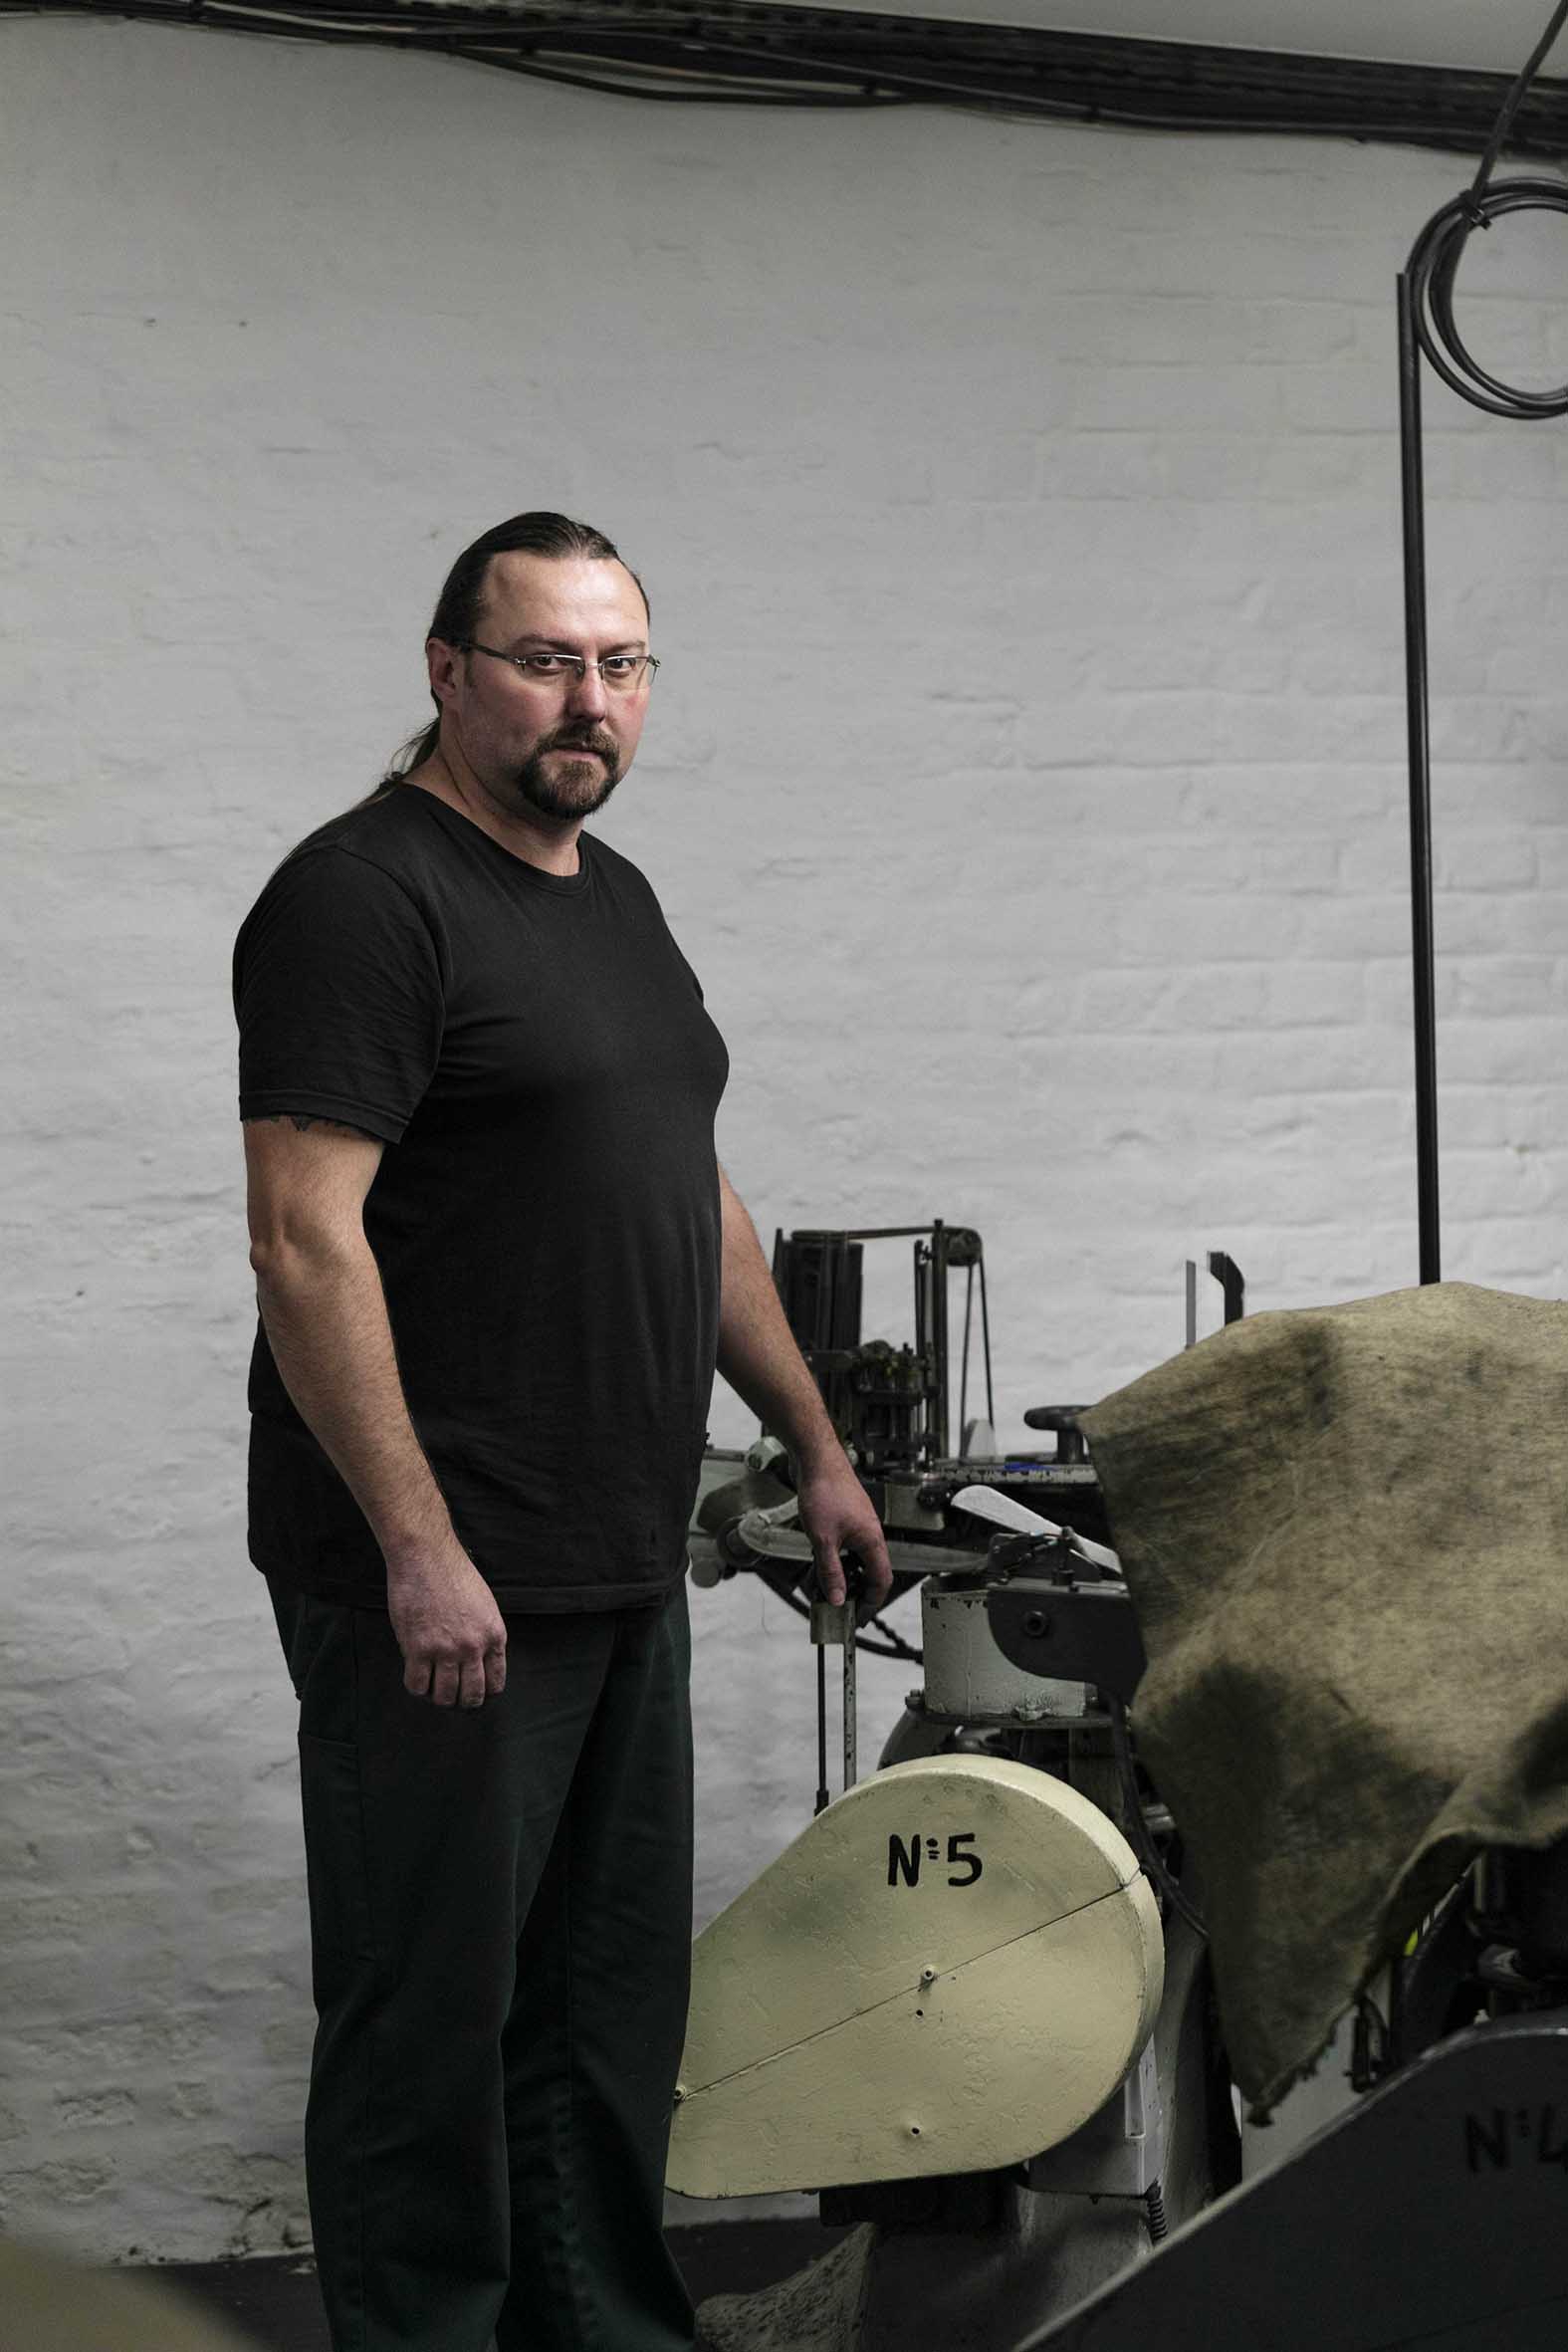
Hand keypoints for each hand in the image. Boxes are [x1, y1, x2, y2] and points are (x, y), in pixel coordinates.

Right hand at [385, 1537, 507, 1707]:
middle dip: (462, 1701)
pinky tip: (416, 1675)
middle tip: (451, 1696)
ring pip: (444, 1696)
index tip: (473, 1692)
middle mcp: (474, 1647)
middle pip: (471, 1696)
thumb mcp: (484, 1605)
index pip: (495, 1682)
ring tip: (432, 1686)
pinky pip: (417, 1685)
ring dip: (437, 1696)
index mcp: (494, 1635)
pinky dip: (416, 1686)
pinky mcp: (418, 1649)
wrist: (427, 1558)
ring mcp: (446, 1650)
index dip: (483, 1693)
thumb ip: (484, 1634)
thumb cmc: (454, 1574)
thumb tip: (477, 1661)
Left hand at [795, 1451, 893, 1613]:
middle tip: (838, 1606)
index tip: (859, 1618)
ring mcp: (857, 1525)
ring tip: (821, 1586)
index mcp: (872, 1541)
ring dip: (841, 1575)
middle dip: (854, 1592)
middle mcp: (869, 1534)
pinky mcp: (845, 1518)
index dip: (872, 1603)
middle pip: (868, 1572)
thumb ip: (831, 1572)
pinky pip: (845, 1547)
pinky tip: (818, 1562)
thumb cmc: (824, 1492)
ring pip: (854, 1560)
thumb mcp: (823, 1540)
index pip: (881, 1581)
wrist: (816, 1460)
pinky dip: (834, 1559)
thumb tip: (838, 1598)